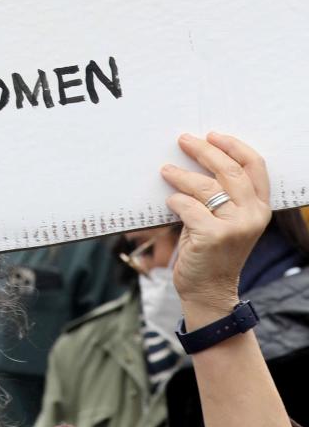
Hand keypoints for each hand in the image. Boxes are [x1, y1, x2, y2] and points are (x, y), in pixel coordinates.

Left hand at [161, 132, 270, 321]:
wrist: (209, 291)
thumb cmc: (213, 250)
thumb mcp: (227, 220)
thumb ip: (224, 195)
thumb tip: (196, 155)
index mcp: (260, 208)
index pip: (255, 166)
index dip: (234, 146)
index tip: (213, 135)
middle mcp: (252, 215)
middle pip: (229, 170)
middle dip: (203, 150)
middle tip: (183, 140)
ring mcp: (234, 227)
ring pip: (204, 186)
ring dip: (180, 175)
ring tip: (166, 170)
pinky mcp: (212, 236)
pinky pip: (187, 206)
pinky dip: (174, 201)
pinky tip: (169, 202)